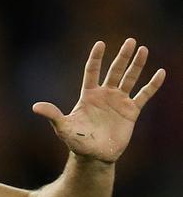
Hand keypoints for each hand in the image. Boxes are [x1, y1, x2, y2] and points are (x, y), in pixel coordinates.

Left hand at [32, 38, 165, 162]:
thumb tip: (35, 107)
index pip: (92, 71)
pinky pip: (144, 95)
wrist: (94, 156)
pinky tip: (160, 73)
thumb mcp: (63, 128)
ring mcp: (119, 102)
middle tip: (130, 40)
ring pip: (129, 79)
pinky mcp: (131, 112)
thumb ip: (52, 115)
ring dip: (137, 65)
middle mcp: (104, 95)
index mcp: (88, 95)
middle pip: (114, 71)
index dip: (96, 58)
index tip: (100, 43)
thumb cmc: (76, 141)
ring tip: (143, 49)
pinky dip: (152, 85)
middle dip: (122, 56)